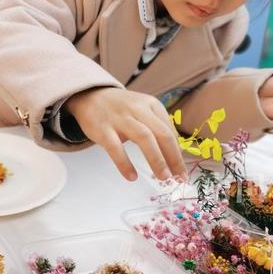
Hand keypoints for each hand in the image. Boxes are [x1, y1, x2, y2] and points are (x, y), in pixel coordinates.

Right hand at [65, 87, 186, 181]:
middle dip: (173, 157)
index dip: (178, 153)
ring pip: (143, 138)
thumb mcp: (144, 110)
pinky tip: (132, 177)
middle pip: (161, 133)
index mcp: (151, 104)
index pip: (170, 131)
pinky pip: (116, 148)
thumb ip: (159, 126)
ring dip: (156, 159)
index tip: (182, 172)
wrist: (90, 96)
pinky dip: (125, 164)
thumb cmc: (122, 109)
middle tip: (178, 177)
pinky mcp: (102, 128)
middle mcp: (138, 109)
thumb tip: (177, 153)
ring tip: (163, 177)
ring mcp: (120, 118)